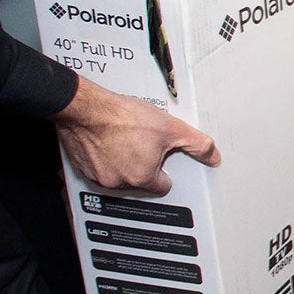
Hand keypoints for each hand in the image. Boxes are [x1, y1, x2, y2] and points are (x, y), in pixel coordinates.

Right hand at [53, 77, 218, 195]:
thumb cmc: (122, 117)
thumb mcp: (171, 127)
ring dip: (123, 162)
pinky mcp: (81, 167)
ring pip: (118, 175)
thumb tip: (212, 155)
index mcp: (141, 177)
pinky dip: (104, 158)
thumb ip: (196, 144)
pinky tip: (109, 141)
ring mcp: (96, 175)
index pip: (162, 186)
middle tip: (144, 144)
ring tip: (126, 140)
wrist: (86, 108)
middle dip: (144, 165)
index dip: (166, 170)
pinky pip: (98, 168)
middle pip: (139, 180)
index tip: (163, 160)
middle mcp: (117, 181)